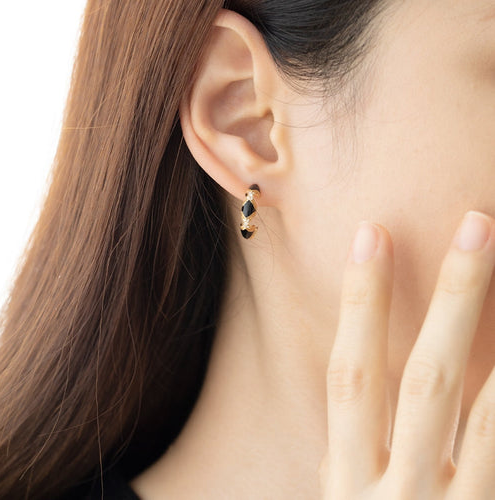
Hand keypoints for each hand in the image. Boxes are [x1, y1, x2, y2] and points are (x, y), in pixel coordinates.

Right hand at [318, 211, 494, 498]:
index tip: (371, 234)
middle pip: (429, 379)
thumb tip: (356, 385)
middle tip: (477, 223)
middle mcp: (399, 496)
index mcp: (348, 482)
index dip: (359, 302)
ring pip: (491, 420)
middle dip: (453, 299)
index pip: (351, 373)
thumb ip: (351, 454)